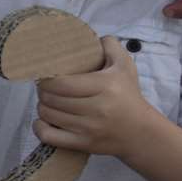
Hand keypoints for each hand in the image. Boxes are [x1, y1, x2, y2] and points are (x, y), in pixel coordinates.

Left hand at [33, 37, 157, 157]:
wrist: (141, 133)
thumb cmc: (128, 96)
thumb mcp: (125, 66)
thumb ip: (109, 45)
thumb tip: (93, 36)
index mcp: (104, 86)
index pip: (61, 83)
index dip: (45, 78)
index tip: (46, 74)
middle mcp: (96, 109)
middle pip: (51, 98)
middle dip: (42, 91)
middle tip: (45, 87)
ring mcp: (89, 129)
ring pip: (48, 115)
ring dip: (42, 106)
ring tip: (47, 100)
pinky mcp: (84, 144)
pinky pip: (49, 137)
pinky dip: (40, 127)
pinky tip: (43, 120)